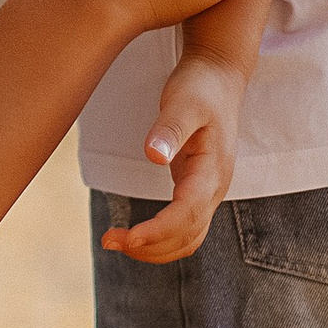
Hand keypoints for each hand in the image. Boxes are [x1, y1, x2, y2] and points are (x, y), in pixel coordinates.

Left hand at [100, 53, 246, 263]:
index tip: (128, 237)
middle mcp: (214, 188)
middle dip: (150, 246)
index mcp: (213, 171)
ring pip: (187, 239)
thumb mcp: (183, 102)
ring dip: (153, 249)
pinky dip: (159, 239)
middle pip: (187, 236)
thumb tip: (153, 156)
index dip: (159, 231)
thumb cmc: (201, 87)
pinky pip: (182, 228)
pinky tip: (134, 234)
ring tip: (115, 241)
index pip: (188, 215)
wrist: (219, 78)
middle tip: (108, 240)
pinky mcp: (196, 190)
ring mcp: (207, 192)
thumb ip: (169, 129)